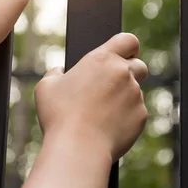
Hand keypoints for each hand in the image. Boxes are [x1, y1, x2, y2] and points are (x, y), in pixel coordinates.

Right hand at [34, 33, 147, 161]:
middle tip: (112, 86)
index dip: (128, 46)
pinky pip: (137, 112)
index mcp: (101, 59)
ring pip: (136, 91)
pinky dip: (126, 117)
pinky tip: (108, 126)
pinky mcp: (141, 115)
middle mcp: (123, 73)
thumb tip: (60, 72)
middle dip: (130, 72)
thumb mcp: (46, 87)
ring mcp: (134, 94)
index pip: (127, 40)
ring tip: (101, 114)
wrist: (78, 148)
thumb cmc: (59, 116)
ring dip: (124, 98)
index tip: (125, 53)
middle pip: (139, 65)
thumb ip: (56, 73)